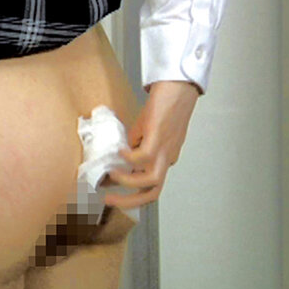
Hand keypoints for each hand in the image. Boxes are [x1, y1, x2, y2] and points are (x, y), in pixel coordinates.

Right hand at [103, 80, 199, 208]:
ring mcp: (164, 149)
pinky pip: (144, 156)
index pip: (149, 186)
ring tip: (111, 175)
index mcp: (164, 158)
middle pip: (152, 193)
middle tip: (108, 200)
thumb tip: (121, 154)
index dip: (130, 193)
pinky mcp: (158, 136)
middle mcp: (166, 158)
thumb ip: (138, 144)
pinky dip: (130, 159)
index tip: (110, 191)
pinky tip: (119, 151)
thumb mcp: (149, 131)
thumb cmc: (166, 104)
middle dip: (129, 201)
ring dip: (128, 182)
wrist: (180, 87)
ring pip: (151, 180)